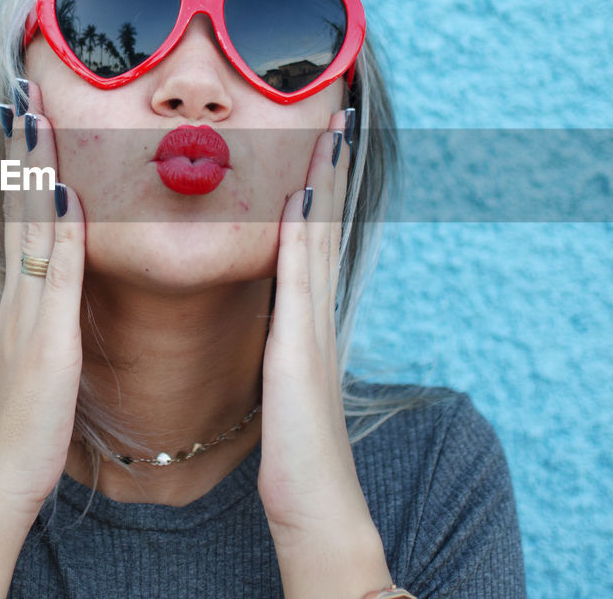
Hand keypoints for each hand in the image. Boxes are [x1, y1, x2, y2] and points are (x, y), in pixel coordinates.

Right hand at [0, 79, 86, 524]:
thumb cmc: (16, 430)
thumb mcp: (21, 368)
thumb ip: (30, 332)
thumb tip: (30, 314)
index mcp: (18, 302)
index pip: (19, 219)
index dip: (22, 170)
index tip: (25, 123)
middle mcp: (18, 296)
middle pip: (18, 207)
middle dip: (21, 148)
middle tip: (21, 93)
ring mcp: (29, 313)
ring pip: (32, 224)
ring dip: (33, 167)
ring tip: (33, 114)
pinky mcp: (46, 338)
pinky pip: (55, 272)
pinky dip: (58, 227)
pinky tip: (63, 189)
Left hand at [257, 108, 391, 595]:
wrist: (316, 503)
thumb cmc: (293, 452)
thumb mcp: (282, 383)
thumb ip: (281, 344)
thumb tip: (276, 319)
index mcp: (305, 318)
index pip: (310, 235)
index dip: (318, 184)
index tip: (319, 137)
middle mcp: (315, 311)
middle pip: (323, 222)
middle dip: (331, 164)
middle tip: (336, 108)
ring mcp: (312, 324)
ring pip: (318, 235)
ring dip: (325, 178)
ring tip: (330, 126)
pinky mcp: (299, 344)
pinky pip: (301, 275)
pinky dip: (304, 231)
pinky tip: (299, 193)